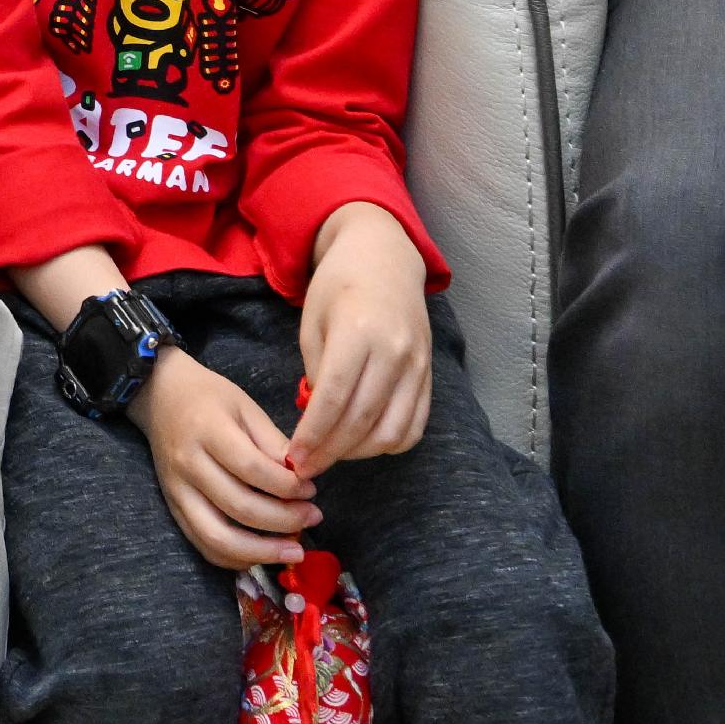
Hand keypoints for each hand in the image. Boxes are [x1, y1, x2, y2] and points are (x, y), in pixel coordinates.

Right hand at [128, 350, 319, 570]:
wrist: (159, 395)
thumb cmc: (208, 397)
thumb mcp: (245, 407)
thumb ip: (273, 443)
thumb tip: (302, 479)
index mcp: (208, 431)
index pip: (252, 469)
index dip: (286, 486)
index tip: (310, 489)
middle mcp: (188, 465)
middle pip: (239, 507)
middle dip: (284, 520)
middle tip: (312, 518)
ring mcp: (177, 491)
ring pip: (218, 538)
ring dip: (261, 552)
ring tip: (294, 550)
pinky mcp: (173, 508)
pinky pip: (203, 545)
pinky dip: (235, 558)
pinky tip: (261, 555)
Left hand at [285, 204, 431, 471]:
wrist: (384, 256)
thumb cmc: (337, 285)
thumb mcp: (312, 321)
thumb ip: (315, 371)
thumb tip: (318, 423)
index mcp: (357, 332)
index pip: (333, 399)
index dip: (312, 436)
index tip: (294, 458)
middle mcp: (393, 351)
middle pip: (362, 421)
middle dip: (330, 452)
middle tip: (307, 467)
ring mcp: (417, 365)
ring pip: (392, 432)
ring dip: (359, 452)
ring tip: (333, 453)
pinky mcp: (430, 375)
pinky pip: (415, 426)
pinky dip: (390, 444)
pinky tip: (365, 442)